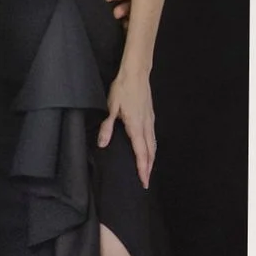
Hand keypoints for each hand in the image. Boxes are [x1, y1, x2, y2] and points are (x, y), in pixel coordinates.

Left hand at [98, 68, 156, 186]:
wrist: (136, 73)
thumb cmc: (122, 88)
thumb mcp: (111, 107)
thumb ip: (107, 127)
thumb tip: (102, 144)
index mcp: (136, 126)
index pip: (141, 153)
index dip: (143, 169)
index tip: (144, 181)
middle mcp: (146, 126)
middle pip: (150, 152)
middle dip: (149, 168)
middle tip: (146, 182)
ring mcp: (150, 120)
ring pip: (153, 145)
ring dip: (152, 159)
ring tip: (148, 170)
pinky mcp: (150, 116)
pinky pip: (153, 137)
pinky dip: (152, 148)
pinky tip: (149, 149)